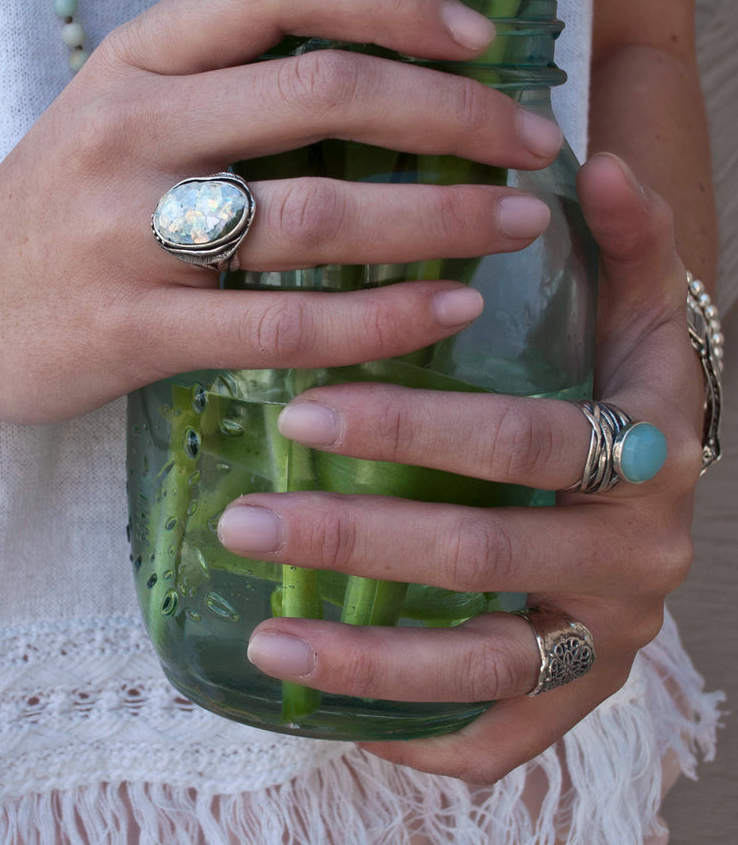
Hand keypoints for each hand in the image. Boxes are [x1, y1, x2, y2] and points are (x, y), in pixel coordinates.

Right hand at [0, 0, 561, 423]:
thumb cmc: (51, 208)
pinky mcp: (134, 331)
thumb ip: (223, 91)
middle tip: (533, 142)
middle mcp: (131, 131)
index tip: (482, 38)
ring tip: (516, 224)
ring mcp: (128, 234)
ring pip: (316, 212)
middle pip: (324, 93)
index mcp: (134, 60)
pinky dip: (380, 318)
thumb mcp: (117, 115)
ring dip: (438, 216)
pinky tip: (448, 310)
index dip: (396, 0)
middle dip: (453, 113)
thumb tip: (378, 84)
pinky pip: (283, 324)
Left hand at [216, 152, 702, 782]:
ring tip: (265, 638)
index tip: (304, 411)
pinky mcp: (574, 696)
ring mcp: (607, 636)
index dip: (417, 427)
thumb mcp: (635, 312)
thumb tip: (599, 166)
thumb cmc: (617, 387)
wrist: (653, 487)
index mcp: (652, 450)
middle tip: (248, 520)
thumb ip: (626, 242)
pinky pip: (495, 735)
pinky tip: (329, 705)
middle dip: (360, 538)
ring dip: (367, 657)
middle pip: (488, 552)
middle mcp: (639, 553)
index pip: (526, 440)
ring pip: (485, 663)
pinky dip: (413, 729)